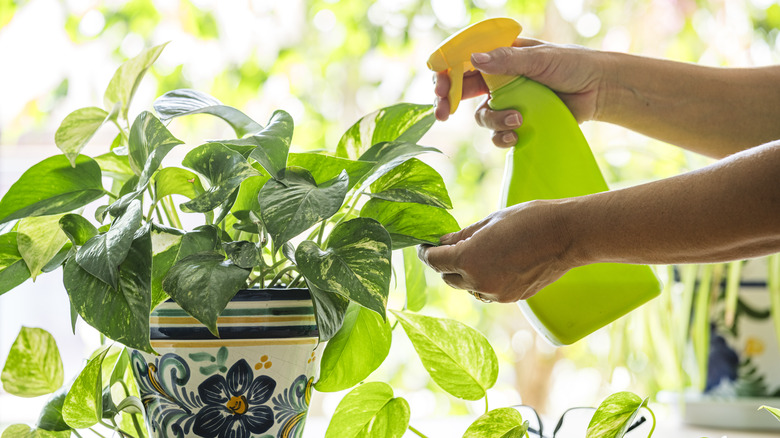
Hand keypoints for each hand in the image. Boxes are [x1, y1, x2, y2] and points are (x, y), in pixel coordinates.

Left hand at [417, 200, 575, 302]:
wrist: (568, 235)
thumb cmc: (529, 220)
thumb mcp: (490, 222)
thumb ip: (463, 235)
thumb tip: (443, 241)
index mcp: (468, 259)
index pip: (434, 261)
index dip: (426, 252)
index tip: (425, 245)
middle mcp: (479, 282)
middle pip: (448, 278)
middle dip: (445, 263)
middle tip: (450, 246)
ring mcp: (496, 293)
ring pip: (468, 287)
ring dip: (465, 274)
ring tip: (477, 253)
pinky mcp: (511, 298)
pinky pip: (488, 291)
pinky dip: (484, 279)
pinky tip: (496, 262)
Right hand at [434, 38, 607, 147]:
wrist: (598, 90)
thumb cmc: (572, 65)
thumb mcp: (540, 58)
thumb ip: (507, 60)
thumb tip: (474, 59)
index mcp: (499, 57)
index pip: (462, 62)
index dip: (445, 73)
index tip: (439, 87)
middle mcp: (498, 79)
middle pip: (460, 91)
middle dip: (447, 102)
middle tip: (443, 113)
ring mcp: (507, 102)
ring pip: (481, 116)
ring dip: (493, 121)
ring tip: (518, 119)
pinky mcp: (518, 123)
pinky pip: (498, 135)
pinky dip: (503, 137)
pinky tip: (518, 134)